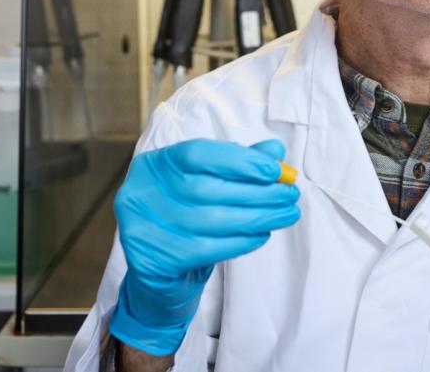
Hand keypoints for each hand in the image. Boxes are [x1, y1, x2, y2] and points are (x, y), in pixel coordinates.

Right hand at [109, 138, 300, 355]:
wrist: (159, 279)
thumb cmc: (187, 225)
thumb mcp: (211, 189)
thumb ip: (238, 166)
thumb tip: (275, 151)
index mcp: (153, 166)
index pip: (197, 153)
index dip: (239, 160)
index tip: (275, 170)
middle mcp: (139, 193)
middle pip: (206, 188)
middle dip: (256, 192)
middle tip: (290, 196)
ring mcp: (140, 228)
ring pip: (210, 219)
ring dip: (257, 217)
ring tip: (285, 215)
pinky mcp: (151, 261)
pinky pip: (206, 248)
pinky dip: (240, 241)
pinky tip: (262, 235)